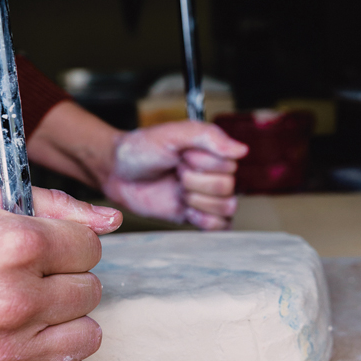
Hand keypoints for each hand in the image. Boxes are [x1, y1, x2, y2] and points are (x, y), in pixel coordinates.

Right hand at [0, 188, 121, 360]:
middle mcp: (16, 299)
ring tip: (35, 314)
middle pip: (90, 290)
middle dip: (67, 280)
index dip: (71, 244)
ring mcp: (6, 348)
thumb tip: (108, 220)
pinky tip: (43, 355)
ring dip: (67, 324)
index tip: (51, 248)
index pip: (92, 247)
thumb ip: (51, 204)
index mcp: (16, 246)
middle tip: (33, 278)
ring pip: (87, 337)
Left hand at [103, 121, 247, 229]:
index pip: (229, 165)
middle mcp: (215, 174)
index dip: (202, 163)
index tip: (182, 155)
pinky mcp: (198, 217)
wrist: (118, 172)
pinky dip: (203, 220)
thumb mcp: (173, 133)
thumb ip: (208, 136)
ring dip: (197, 200)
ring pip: (227, 208)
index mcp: (215, 152)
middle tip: (176, 173)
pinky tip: (186, 209)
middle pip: (227, 187)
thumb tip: (242, 150)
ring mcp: (208, 197)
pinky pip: (221, 227)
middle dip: (194, 181)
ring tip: (179, 190)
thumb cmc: (143, 148)